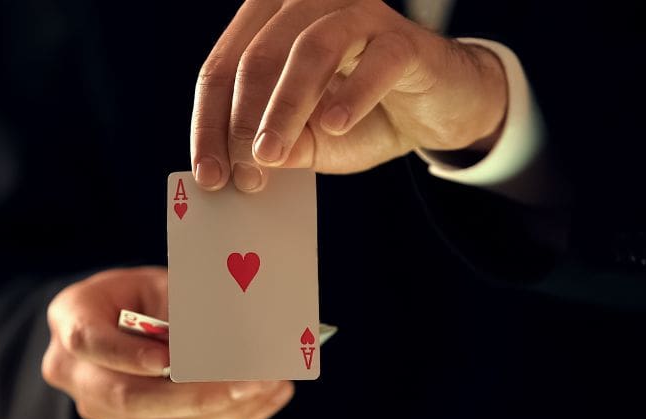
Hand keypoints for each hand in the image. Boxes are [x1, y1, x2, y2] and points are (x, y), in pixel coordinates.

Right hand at [42, 266, 293, 418]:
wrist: (121, 320)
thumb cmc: (143, 293)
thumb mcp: (160, 283)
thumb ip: (187, 304)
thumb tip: (235, 333)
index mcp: (70, 318)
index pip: (88, 340)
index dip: (127, 354)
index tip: (168, 360)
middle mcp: (74, 372)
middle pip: (127, 397)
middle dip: (194, 393)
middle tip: (249, 380)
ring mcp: (101, 408)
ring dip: (223, 410)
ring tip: (271, 385)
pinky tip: (266, 399)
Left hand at [191, 0, 507, 191]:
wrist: (437, 111)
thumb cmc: (364, 116)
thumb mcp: (309, 142)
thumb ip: (276, 149)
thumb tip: (240, 166)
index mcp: (270, 24)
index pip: (223, 68)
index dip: (209, 123)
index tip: (208, 174)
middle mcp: (308, 7)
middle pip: (257, 56)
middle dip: (243, 120)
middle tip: (242, 171)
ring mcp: (359, 16)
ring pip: (309, 49)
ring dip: (285, 107)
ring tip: (272, 153)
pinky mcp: (404, 39)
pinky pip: (376, 61)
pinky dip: (352, 94)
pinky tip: (335, 124)